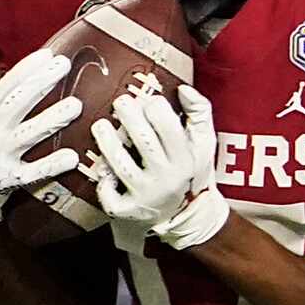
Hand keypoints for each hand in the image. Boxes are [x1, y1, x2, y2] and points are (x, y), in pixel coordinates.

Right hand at [0, 49, 80, 234]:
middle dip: (41, 83)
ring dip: (52, 119)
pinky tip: (72, 157)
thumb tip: (37, 79)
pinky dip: (51, 165)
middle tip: (66, 66)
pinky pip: (32, 173)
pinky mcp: (4, 183)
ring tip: (76, 106)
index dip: (27, 70)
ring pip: (27, 135)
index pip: (5, 87)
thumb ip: (6, 107)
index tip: (50, 55)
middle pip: (16, 104)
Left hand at [90, 82, 230, 251]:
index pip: (166, 124)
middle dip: (126, 113)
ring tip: (101, 125)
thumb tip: (183, 88)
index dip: (153, 104)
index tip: (147, 102)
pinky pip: (108, 195)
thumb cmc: (190, 170)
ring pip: (119, 163)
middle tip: (121, 103)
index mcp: (186, 157)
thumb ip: (199, 112)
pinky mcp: (129, 210)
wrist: (188, 216)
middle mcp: (167, 177)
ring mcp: (146, 194)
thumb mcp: (203, 142)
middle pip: (141, 139)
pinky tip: (102, 167)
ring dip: (106, 139)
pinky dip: (101, 180)